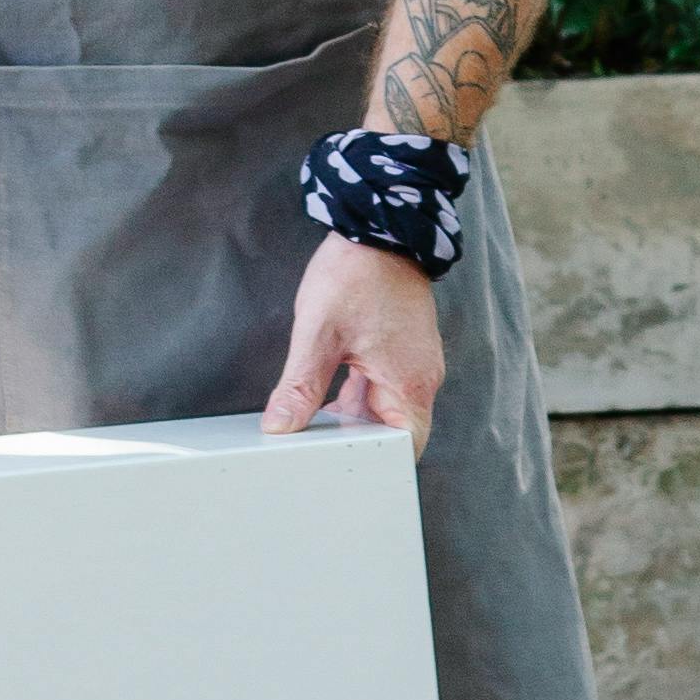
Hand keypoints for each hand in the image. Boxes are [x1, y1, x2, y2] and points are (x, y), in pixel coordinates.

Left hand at [262, 236, 445, 451]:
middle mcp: (419, 378)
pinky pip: (382, 387)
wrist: (381, 225)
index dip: (378, 466)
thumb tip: (281, 426)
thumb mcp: (318, 333)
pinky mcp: (402, 349)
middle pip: (393, 433)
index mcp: (409, 383)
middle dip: (358, 446)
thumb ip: (301, 387)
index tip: (345, 473)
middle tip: (318, 456)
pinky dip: (357, 398)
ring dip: (354, 421)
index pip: (405, 448)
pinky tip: (327, 396)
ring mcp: (412, 363)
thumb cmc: (358, 273)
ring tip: (316, 428)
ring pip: (385, 410)